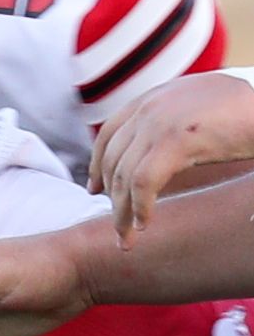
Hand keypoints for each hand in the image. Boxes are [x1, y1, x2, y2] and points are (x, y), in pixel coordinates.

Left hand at [91, 71, 253, 235]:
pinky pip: (143, 183)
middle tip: (116, 224)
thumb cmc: (245, 112)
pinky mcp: (175, 140)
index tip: (96, 190)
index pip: (109, 134)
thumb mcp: (198, 108)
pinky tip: (144, 225)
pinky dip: (140, 208)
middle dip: (110, 196)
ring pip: (124, 177)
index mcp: (153, 98)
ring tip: (126, 238)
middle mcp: (150, 107)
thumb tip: (158, 151)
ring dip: (121, 213)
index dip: (98, 165)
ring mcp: (159, 122)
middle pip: (112, 160)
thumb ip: (172, 121)